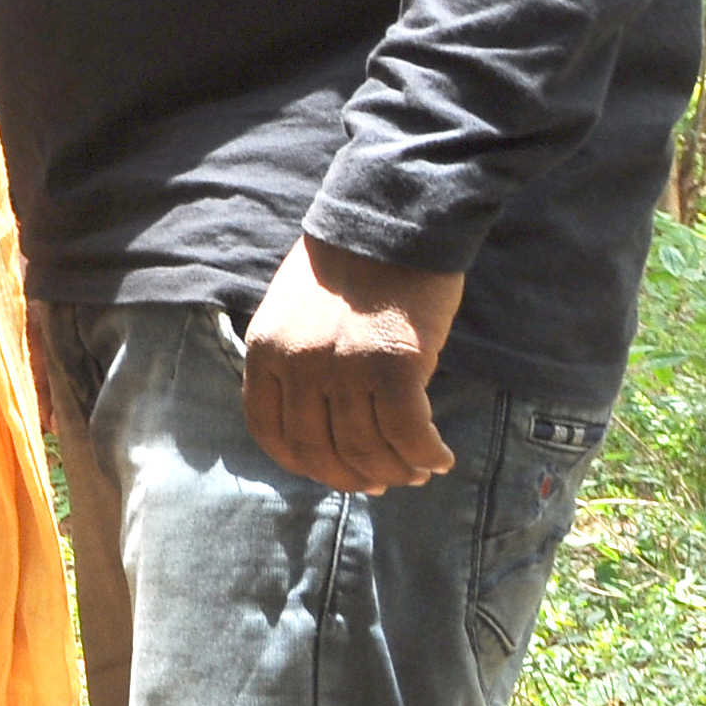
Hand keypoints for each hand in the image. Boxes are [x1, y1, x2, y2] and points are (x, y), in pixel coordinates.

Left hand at [243, 234, 463, 494]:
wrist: (389, 223)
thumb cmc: (346, 265)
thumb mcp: (290, 313)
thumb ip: (294, 361)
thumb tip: (318, 418)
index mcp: (265, 353)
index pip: (270, 431)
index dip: (302, 462)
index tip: (328, 472)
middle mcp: (298, 367)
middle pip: (319, 449)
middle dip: (352, 476)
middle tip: (381, 483)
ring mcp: (344, 369)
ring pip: (366, 448)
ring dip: (394, 470)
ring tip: (415, 471)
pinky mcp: (394, 366)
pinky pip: (408, 432)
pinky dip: (425, 453)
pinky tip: (439, 458)